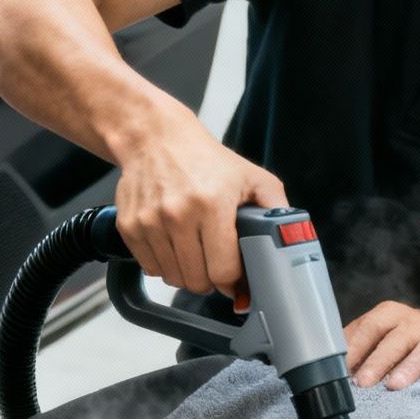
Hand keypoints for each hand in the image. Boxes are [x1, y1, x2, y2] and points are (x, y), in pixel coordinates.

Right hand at [113, 120, 286, 297]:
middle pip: (197, 281)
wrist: (154, 137)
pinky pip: (150, 268)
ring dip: (187, 273)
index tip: (236, 278)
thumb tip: (290, 242)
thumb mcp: (252, 177)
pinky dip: (164, 264)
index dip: (233, 281)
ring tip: (195, 251)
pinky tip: (174, 244)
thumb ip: (276, 209)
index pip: (223, 271)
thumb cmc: (204, 158)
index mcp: (212, 203)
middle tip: (216, 264)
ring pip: (173, 278)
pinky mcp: (129, 226)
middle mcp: (178, 213)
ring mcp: (150, 221)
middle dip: (211, 279)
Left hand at [344, 302, 419, 389]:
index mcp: (394, 315)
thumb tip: (327, 368)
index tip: (342, 368)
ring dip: (410, 367)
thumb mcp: (384, 337)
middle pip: (398, 338)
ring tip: (394, 386)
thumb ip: (359, 347)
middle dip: (378, 361)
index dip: (356, 346)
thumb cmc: (409, 343)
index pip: (372, 325)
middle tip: (362, 383)